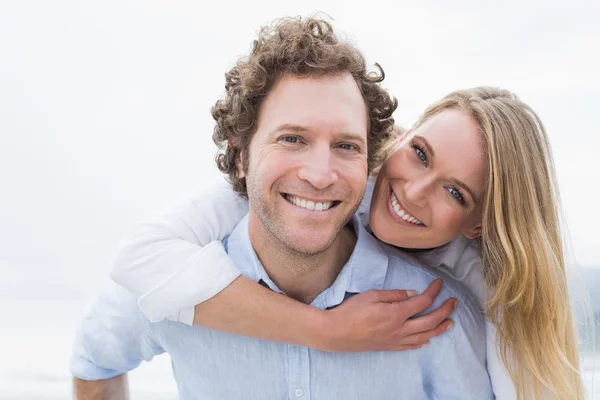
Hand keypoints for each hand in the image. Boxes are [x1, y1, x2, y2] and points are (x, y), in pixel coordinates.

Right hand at [318, 279, 455, 351]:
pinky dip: (423, 341)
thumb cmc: (350, 311)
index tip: (440, 283)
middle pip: (430, 320)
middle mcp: (400, 329)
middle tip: (454, 302)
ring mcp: (395, 340)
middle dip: (445, 310)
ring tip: (450, 322)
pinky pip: (411, 346)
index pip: (423, 301)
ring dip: (440, 328)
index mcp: (396, 313)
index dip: (434, 291)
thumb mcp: (371, 295)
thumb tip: (413, 294)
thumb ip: (394, 295)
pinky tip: (428, 339)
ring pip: (425, 335)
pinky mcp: (389, 347)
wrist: (336, 333)